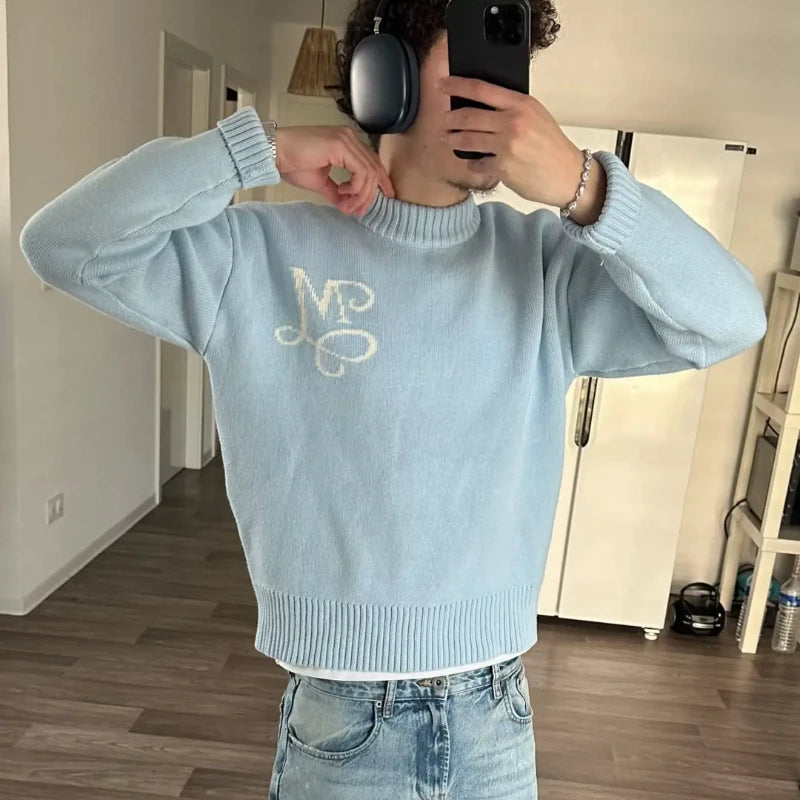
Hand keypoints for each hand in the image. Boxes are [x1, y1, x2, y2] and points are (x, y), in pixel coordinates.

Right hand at [274, 126, 394, 215]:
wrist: (275, 153)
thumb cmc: (293, 163)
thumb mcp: (320, 182)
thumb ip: (336, 192)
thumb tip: (347, 206)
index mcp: (347, 143)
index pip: (372, 162)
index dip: (381, 181)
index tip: (386, 197)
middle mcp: (350, 138)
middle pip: (374, 168)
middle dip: (370, 194)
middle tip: (359, 211)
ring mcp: (346, 140)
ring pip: (369, 172)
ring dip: (361, 194)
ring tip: (347, 205)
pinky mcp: (341, 145)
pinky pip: (361, 171)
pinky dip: (356, 187)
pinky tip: (342, 192)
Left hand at [439, 77, 605, 225]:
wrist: (568, 174)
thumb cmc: (552, 146)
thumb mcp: (536, 115)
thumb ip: (512, 108)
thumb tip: (482, 103)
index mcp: (520, 104)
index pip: (481, 88)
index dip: (456, 85)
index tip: (442, 84)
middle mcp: (512, 123)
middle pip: (467, 116)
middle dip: (450, 119)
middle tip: (445, 120)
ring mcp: (506, 146)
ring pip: (467, 139)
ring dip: (453, 139)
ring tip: (449, 139)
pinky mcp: (502, 168)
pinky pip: (476, 164)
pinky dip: (472, 163)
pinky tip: (474, 162)